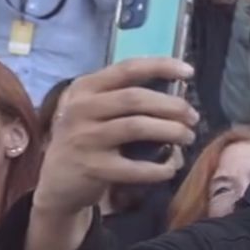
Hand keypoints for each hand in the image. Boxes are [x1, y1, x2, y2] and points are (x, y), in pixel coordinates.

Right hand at [31, 58, 196, 217]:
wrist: (56, 183)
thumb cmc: (87, 140)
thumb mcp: (96, 111)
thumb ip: (125, 98)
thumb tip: (177, 96)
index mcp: (86, 88)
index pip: (127, 68)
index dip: (161, 66)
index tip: (189, 72)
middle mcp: (81, 108)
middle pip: (136, 98)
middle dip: (172, 106)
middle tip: (193, 117)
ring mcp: (85, 138)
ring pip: (137, 127)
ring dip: (171, 131)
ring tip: (188, 137)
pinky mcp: (92, 168)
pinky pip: (135, 167)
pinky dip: (159, 167)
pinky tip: (171, 168)